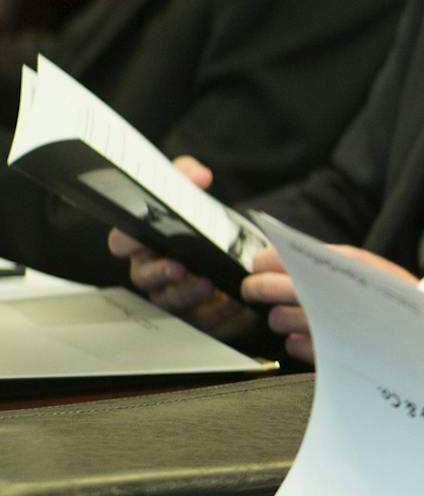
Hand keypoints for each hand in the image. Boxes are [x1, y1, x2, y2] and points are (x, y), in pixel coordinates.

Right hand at [120, 156, 252, 338]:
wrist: (229, 246)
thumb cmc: (196, 221)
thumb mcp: (188, 192)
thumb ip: (186, 176)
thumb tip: (198, 176)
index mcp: (142, 242)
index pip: (122, 242)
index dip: (128, 241)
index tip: (139, 236)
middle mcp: (150, 270)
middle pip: (144, 276)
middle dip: (160, 272)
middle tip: (179, 266)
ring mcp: (169, 293)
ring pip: (167, 301)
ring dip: (185, 293)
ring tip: (206, 284)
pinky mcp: (194, 312)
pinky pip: (198, 319)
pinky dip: (214, 312)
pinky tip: (230, 302)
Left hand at [238, 243, 419, 364]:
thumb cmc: (393, 296)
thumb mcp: (363, 266)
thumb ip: (325, 259)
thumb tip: (275, 258)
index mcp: (341, 263)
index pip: (280, 257)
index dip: (263, 263)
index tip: (258, 266)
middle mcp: (332, 292)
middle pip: (270, 288)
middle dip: (258, 289)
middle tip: (255, 290)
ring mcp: (329, 325)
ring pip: (279, 319)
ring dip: (280, 318)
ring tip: (289, 317)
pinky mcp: (329, 354)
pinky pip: (295, 346)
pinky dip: (297, 343)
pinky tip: (308, 338)